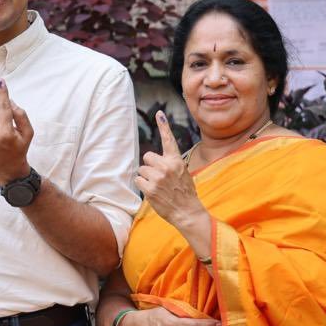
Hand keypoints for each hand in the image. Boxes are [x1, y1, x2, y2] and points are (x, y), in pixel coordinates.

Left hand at [136, 111, 205, 227]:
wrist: (188, 212)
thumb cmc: (184, 193)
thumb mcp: (183, 173)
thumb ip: (170, 164)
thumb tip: (153, 159)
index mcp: (176, 161)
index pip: (169, 140)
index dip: (163, 126)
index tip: (159, 113)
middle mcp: (167, 166)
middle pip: (147, 156)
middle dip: (150, 166)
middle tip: (160, 177)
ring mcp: (158, 177)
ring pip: (142, 170)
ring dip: (146, 178)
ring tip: (159, 187)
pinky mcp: (150, 188)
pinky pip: (138, 180)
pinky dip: (143, 186)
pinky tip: (153, 192)